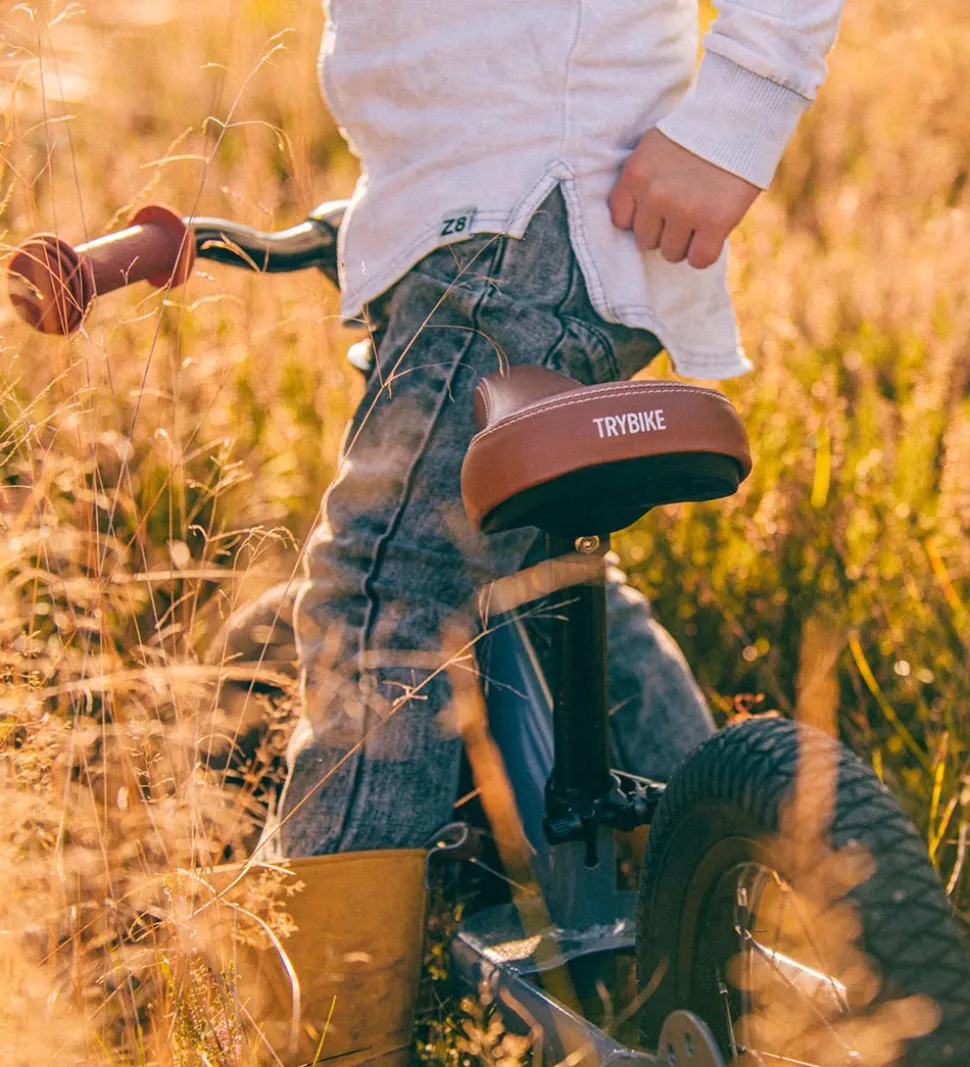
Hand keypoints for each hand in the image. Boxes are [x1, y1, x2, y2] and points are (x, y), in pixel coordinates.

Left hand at [609, 129, 759, 268]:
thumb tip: (642, 223)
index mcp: (635, 174)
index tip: (658, 209)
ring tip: (700, 218)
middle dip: (664, 230)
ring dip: (686, 242)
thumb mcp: (656, 147)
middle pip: (646, 240)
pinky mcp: (714, 221)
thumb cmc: (697, 131)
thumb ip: (644, 182)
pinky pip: (699, 259)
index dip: (642, 218)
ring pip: (671, 253)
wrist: (739, 113)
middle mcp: (655, 195)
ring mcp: (684, 210)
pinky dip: (705, 252)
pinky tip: (713, 234)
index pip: (621, 220)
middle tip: (685, 211)